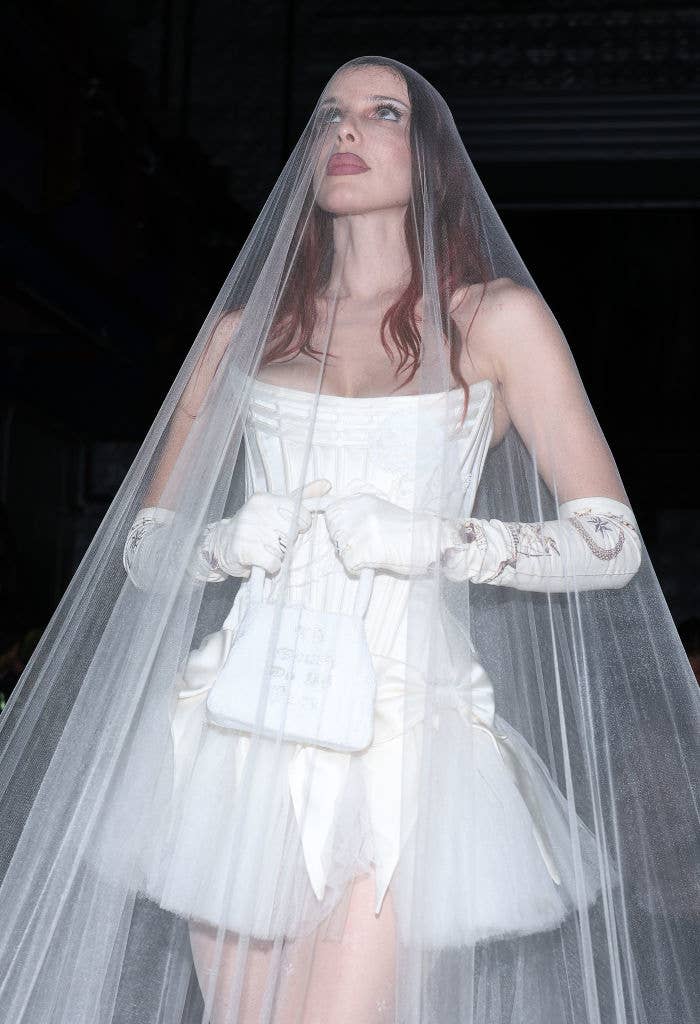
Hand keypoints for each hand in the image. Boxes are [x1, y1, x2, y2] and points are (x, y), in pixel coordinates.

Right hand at [204, 478, 331, 577]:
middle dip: (287, 542)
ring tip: (265, 550)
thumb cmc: (254, 527)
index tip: (287, 529)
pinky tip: (261, 561)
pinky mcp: (243, 549)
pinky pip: (272, 562)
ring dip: (278, 555)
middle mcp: (255, 511)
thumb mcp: (276, 507)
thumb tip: (327, 484)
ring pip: (283, 549)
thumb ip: (302, 496)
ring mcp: (247, 530)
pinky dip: (271, 567)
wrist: (221, 545)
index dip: (299, 526)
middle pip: (292, 533)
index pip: (300, 514)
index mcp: (265, 499)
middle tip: (273, 541)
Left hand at [323, 492, 458, 576]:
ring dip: (356, 556)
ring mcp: (355, 532)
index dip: (340, 528)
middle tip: (370, 545)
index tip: (353, 534)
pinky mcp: (358, 552)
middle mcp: (354, 513)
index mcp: (359, 500)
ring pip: (341, 552)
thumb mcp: (380, 511)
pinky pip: (350, 567)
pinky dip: (362, 569)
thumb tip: (340, 526)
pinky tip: (378, 561)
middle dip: (346, 543)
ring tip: (378, 552)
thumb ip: (359, 515)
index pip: (331, 513)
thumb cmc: (409, 530)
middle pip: (334, 534)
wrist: (429, 539)